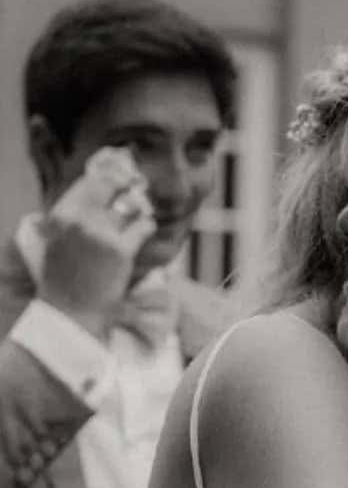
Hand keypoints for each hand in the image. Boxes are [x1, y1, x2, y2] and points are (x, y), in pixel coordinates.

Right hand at [39, 147, 154, 339]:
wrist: (71, 314)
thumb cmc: (67, 279)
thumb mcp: (60, 240)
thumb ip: (77, 215)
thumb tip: (101, 186)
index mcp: (61, 214)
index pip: (90, 180)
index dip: (110, 173)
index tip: (124, 173)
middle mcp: (78, 219)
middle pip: (111, 183)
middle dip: (128, 182)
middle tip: (138, 185)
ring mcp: (99, 233)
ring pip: (130, 204)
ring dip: (140, 209)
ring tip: (140, 216)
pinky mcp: (119, 250)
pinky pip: (142, 226)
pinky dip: (147, 227)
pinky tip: (143, 232)